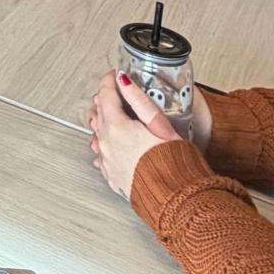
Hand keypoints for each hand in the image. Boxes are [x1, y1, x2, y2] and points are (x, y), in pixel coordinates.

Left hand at [87, 72, 179, 199]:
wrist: (176, 198)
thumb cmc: (174, 162)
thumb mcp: (159, 124)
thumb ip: (139, 100)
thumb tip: (124, 81)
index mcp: (117, 128)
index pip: (105, 95)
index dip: (109, 80)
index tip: (114, 74)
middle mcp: (107, 144)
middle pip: (97, 113)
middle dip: (104, 99)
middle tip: (114, 91)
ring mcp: (108, 162)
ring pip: (96, 134)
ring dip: (102, 122)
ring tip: (113, 115)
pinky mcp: (112, 176)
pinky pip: (101, 155)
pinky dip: (105, 144)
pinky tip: (113, 143)